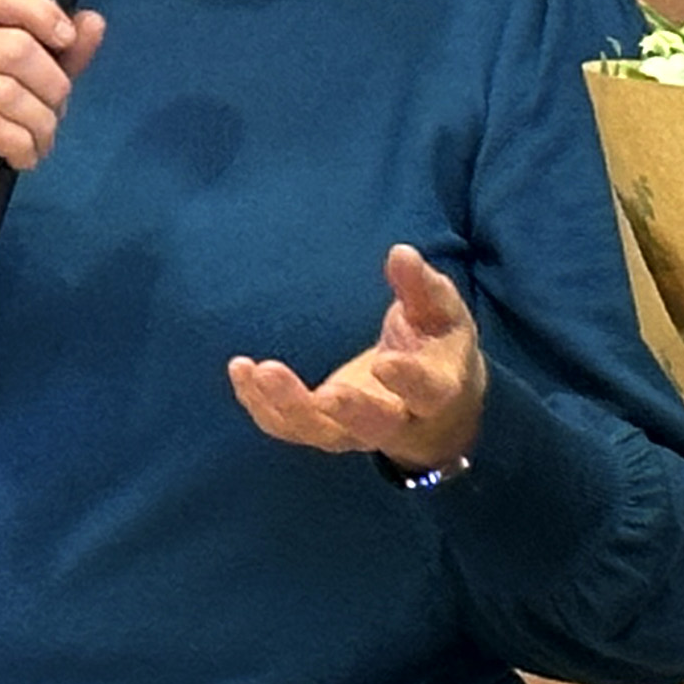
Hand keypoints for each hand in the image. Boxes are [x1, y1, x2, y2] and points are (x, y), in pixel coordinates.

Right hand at [0, 0, 107, 272]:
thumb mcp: (18, 86)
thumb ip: (55, 54)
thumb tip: (93, 22)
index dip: (40, 11)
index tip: (66, 40)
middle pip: (14, 48)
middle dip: (52, 87)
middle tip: (53, 115)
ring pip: (8, 93)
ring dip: (40, 125)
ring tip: (38, 143)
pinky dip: (20, 146)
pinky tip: (20, 157)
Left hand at [229, 245, 488, 472]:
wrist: (432, 404)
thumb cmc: (437, 346)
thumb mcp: (442, 314)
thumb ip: (422, 287)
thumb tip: (401, 253)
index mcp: (436, 393)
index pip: (426, 392)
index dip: (407, 381)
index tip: (385, 362)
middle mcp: (395, 422)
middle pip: (371, 426)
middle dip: (347, 411)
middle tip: (324, 395)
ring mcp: (353, 431)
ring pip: (317, 430)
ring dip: (285, 405)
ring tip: (256, 369)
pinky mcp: (321, 428)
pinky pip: (286, 425)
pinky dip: (260, 404)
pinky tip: (241, 370)